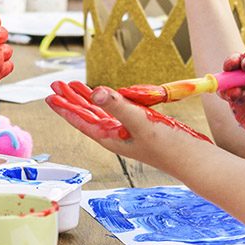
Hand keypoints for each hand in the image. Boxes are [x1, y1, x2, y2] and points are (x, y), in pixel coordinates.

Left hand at [46, 79, 212, 169]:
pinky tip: (105, 95)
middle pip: (87, 114)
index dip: (65, 108)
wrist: (194, 159)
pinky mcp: (140, 127)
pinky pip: (117, 111)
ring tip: (73, 86)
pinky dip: (108, 101)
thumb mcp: (141, 122)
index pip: (82, 120)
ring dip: (86, 98)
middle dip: (71, 99)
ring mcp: (128, 131)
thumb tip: (96, 91)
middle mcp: (116, 135)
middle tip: (56, 84)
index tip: (50, 96)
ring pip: (101, 112)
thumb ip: (118, 106)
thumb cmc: (169, 147)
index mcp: (111, 137)